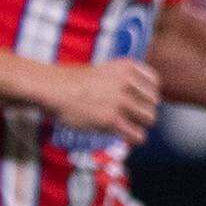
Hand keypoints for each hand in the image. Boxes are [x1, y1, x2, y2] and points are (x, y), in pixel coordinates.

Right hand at [43, 58, 161, 145]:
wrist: (51, 88)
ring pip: (149, 118)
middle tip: (131, 116)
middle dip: (144, 110)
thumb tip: (139, 97)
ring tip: (129, 127)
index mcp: (126, 67)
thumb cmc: (71, 80)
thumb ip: (123, 78)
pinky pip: (136, 134)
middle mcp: (127, 83)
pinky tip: (127, 137)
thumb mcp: (103, 69)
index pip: (154, 82)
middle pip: (153, 102)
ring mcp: (120, 101)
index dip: (148, 94)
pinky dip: (135, 138)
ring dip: (140, 124)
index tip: (139, 100)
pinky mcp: (111, 119)